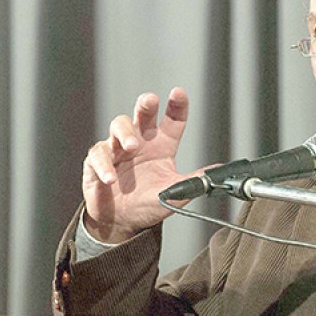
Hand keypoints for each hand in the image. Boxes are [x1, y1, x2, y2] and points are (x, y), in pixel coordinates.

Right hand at [82, 87, 194, 242]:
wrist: (122, 222)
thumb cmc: (149, 203)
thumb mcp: (175, 193)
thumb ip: (195, 181)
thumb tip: (218, 172)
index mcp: (162, 146)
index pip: (172, 120)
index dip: (176, 105)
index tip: (178, 93)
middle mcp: (141, 142)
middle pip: (143, 114)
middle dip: (146, 104)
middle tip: (150, 101)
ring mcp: (117, 149)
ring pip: (118, 126)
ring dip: (125, 133)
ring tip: (132, 146)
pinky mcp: (97, 163)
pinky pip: (98, 156)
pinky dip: (104, 166)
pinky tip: (111, 178)